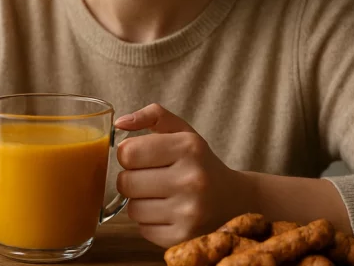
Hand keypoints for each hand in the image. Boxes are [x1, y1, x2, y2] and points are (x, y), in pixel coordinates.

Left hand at [115, 103, 250, 247]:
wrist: (234, 200)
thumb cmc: (199, 162)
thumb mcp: (183, 132)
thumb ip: (153, 116)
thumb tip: (119, 123)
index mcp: (188, 147)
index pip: (128, 153)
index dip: (128, 155)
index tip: (140, 157)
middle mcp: (191, 179)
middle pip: (125, 182)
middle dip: (131, 179)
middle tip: (149, 178)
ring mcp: (189, 212)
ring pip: (132, 209)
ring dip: (139, 202)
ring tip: (160, 196)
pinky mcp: (185, 237)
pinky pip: (143, 230)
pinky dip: (149, 222)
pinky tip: (167, 213)